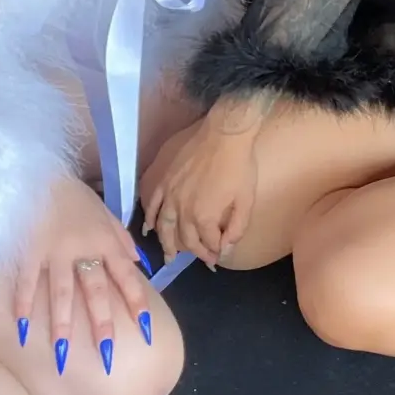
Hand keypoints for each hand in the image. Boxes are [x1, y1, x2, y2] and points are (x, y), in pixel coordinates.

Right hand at [14, 178, 150, 377]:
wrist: (38, 172)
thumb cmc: (73, 195)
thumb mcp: (104, 210)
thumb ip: (121, 237)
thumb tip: (139, 262)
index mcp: (105, 240)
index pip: (126, 275)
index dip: (136, 300)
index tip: (145, 328)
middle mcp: (83, 248)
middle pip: (94, 289)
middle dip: (101, 322)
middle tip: (106, 353)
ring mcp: (54, 250)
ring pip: (60, 292)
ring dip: (62, 323)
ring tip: (62, 353)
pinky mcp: (28, 248)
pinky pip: (26, 280)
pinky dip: (23, 304)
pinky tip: (22, 328)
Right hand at [142, 107, 261, 267]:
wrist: (225, 134)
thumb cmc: (239, 167)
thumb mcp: (246, 202)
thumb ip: (236, 230)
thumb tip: (225, 250)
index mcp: (203, 217)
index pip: (206, 243)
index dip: (213, 252)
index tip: (217, 256)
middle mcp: (182, 210)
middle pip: (183, 239)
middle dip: (192, 253)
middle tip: (195, 260)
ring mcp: (168, 195)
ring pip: (163, 227)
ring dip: (165, 243)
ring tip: (167, 256)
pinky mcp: (162, 180)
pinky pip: (151, 204)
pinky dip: (149, 218)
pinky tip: (148, 228)